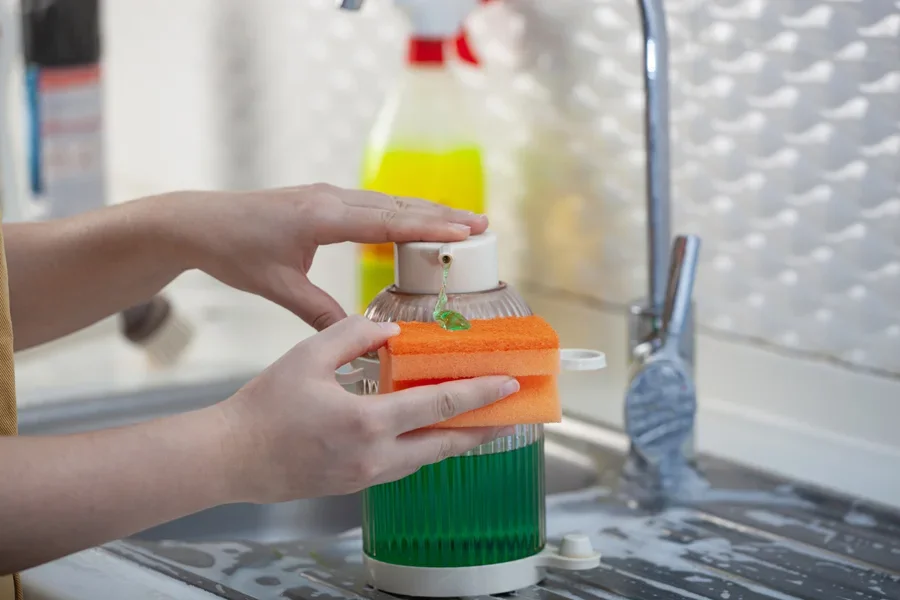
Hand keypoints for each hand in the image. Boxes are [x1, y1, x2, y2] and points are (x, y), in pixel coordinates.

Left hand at [161, 184, 487, 330]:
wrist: (200, 222)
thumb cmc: (235, 251)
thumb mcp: (279, 286)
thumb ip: (319, 311)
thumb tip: (358, 337)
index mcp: (323, 216)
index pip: (387, 221)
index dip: (429, 227)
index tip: (465, 231)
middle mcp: (331, 199)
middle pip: (398, 205)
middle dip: (442, 214)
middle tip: (483, 225)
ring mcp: (328, 196)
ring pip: (388, 202)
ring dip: (426, 211)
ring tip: (464, 222)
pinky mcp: (323, 200)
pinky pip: (372, 205)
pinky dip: (402, 213)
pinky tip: (416, 222)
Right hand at [217, 315, 518, 503]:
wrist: (232, 457)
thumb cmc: (265, 406)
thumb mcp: (309, 357)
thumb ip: (354, 336)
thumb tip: (393, 331)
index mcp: (367, 422)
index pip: (438, 406)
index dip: (478, 393)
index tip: (508, 384)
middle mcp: (374, 456)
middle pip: (444, 444)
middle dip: (482, 428)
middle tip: (510, 414)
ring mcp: (365, 476)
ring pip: (425, 459)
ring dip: (455, 441)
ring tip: (478, 424)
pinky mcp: (354, 484)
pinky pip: (402, 467)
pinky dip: (424, 450)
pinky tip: (428, 435)